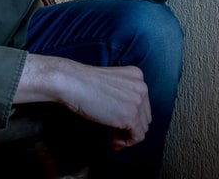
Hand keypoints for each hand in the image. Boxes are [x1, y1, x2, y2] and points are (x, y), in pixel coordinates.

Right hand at [16, 55, 151, 149]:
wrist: (73, 83)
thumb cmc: (84, 83)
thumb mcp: (111, 84)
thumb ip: (123, 94)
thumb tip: (127, 118)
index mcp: (137, 75)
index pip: (142, 102)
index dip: (132, 116)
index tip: (118, 123)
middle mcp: (142, 87)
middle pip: (145, 115)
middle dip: (131, 127)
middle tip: (114, 133)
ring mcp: (137, 101)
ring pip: (143, 127)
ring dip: (128, 135)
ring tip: (113, 138)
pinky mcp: (131, 115)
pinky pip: (137, 136)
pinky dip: (127, 142)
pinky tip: (114, 142)